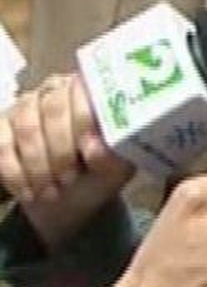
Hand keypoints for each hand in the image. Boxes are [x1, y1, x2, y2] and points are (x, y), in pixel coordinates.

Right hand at [0, 72, 133, 248]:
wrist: (69, 197)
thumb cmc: (98, 173)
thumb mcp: (116, 166)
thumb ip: (113, 153)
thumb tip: (96, 149)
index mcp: (93, 90)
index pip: (85, 90)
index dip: (85, 122)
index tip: (90, 154)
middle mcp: (57, 89)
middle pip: (54, 109)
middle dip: (61, 150)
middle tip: (68, 179)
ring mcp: (27, 105)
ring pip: (27, 129)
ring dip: (39, 166)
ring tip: (52, 192)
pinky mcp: (2, 125)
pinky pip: (3, 145)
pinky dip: (16, 173)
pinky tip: (29, 193)